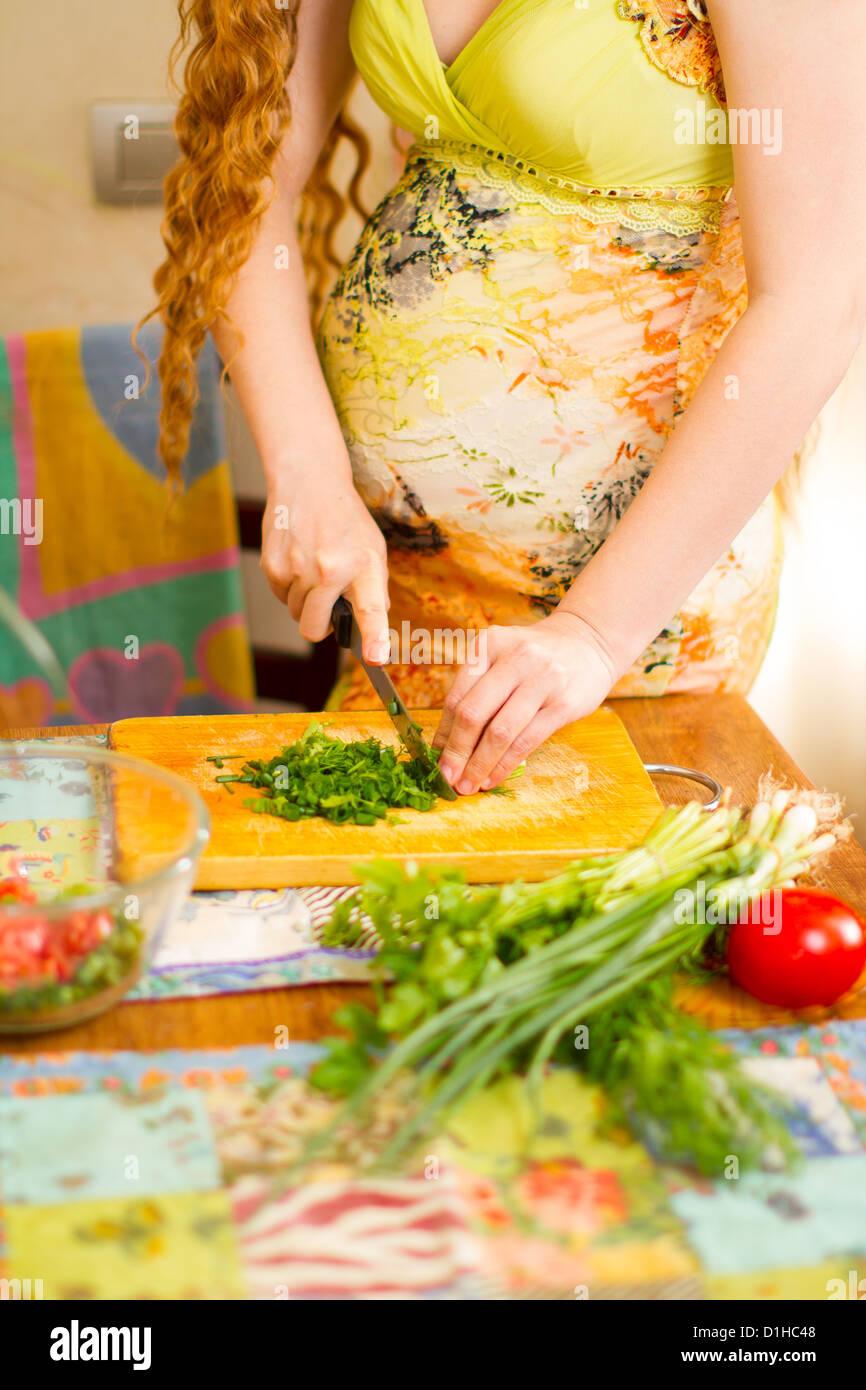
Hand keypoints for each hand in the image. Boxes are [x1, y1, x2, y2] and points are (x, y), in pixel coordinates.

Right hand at [260, 482, 390, 663]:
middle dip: (320, 625)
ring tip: (313, 567)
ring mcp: (298, 568)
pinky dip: (288, 587)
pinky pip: (279, 597)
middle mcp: (330, 569)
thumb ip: (374, 590)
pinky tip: (298, 560)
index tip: (375, 658)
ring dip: (304, 601)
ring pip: (295, 613)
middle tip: (328, 600)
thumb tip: (369, 628)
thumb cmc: (345, 520)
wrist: (309, 481)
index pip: (371, 609)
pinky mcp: (273, 565)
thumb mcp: (373, 550)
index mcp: (364, 566)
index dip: (374, 638)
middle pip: (314, 629)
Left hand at [431, 611, 616, 792]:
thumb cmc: (535, 658)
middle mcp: (515, 658)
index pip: (457, 697)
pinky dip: (505, 765)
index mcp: (489, 645)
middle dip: (456, 753)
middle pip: (473, 714)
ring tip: (468, 785)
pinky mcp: (563, 704)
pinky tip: (493, 778)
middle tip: (446, 778)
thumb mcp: (501, 658)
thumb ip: (475, 690)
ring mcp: (542, 680)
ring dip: (479, 765)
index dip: (443, 733)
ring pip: (500, 732)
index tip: (435, 759)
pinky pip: (526, 741)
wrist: (589, 643)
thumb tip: (446, 743)